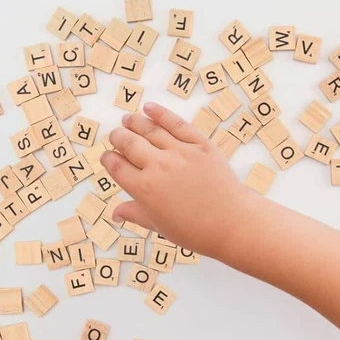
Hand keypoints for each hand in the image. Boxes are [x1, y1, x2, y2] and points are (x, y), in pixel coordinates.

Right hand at [103, 103, 254, 255]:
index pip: (116, 166)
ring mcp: (179, 153)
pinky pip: (177, 124)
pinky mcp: (199, 145)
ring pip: (150, 130)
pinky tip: (150, 108)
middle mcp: (158, 166)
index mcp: (144, 189)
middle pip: (129, 143)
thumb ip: (135, 214)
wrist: (231, 223)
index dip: (108, 159)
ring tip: (127, 119)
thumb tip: (115, 213)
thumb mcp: (159, 226)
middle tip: (116, 136)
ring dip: (135, 122)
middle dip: (118, 137)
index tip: (108, 157)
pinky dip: (161, 114)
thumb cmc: (194, 231)